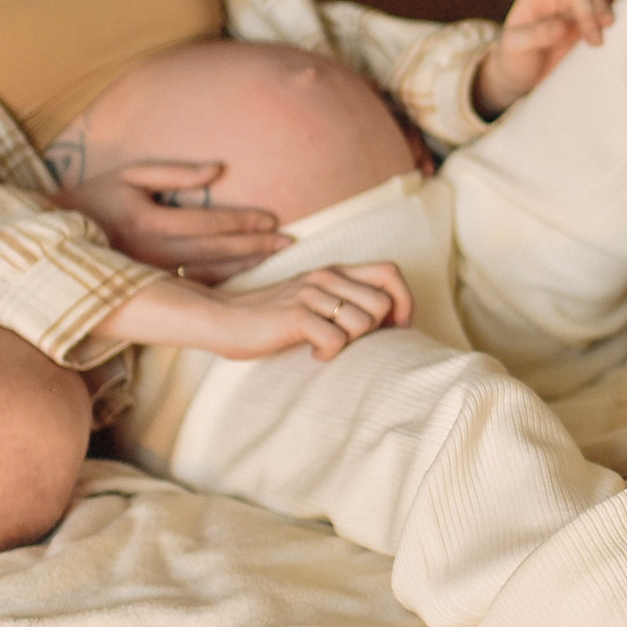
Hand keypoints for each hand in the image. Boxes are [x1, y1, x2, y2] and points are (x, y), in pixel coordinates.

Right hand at [52, 159, 290, 283]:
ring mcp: (152, 274)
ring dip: (246, 266)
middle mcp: (152, 253)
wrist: (52, 239)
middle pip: (216, 249)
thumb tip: (219, 169)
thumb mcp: (129, 175)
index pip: (208, 222)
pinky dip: (224, 283)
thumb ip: (174, 172)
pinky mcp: (150, 287)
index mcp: (148, 221)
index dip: (243, 221)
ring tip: (275, 258)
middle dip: (255, 246)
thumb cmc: (94, 198)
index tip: (272, 219)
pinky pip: (194, 287)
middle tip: (288, 242)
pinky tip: (247, 278)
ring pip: (209, 273)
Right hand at [92, 262, 413, 361]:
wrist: (223, 319)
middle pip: (383, 302)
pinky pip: (335, 340)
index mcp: (335, 271)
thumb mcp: (314, 300)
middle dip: (377, 330)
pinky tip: (312, 356)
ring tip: (327, 346)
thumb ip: (346, 301)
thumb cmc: (272, 318)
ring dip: (351, 343)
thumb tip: (391, 323)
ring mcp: (309, 294)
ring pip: (363, 321)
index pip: (391, 272)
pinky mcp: (294, 316)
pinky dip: (328, 354)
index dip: (404, 301)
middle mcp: (326, 276)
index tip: (396, 328)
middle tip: (353, 343)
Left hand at [474, 0, 621, 117]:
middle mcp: (557, 0)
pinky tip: (623, 4)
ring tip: (609, 30)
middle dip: (591, 11)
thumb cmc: (513, 58)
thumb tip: (560, 26)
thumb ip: (534, 35)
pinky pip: (602, 11)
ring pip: (595, 1)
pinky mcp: (584, 28)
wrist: (520, 78)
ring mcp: (572, 13)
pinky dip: (614, 6)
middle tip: (596, 38)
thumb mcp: (514, 47)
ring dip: (604, 13)